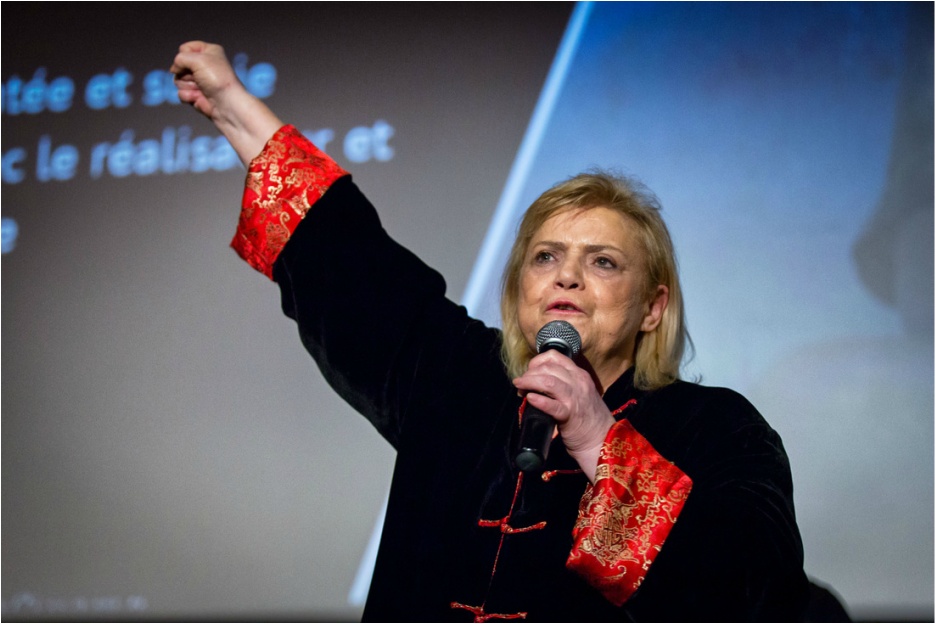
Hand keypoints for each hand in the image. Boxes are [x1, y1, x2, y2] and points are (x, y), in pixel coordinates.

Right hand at [170, 41, 240, 119]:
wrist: (227, 104)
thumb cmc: (218, 79)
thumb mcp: (198, 59)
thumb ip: (180, 58)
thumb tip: (174, 70)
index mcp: (208, 52)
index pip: (185, 48)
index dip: (185, 55)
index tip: (195, 62)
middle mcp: (204, 65)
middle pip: (180, 65)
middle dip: (185, 73)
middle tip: (199, 78)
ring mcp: (199, 81)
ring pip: (178, 80)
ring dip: (187, 85)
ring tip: (201, 89)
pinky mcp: (196, 95)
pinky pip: (181, 93)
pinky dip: (188, 96)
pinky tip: (200, 97)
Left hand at [513, 350, 614, 482]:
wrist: (602, 440)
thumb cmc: (588, 419)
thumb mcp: (580, 394)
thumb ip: (565, 385)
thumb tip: (538, 384)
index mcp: (580, 375)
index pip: (555, 357)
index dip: (537, 361)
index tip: (529, 371)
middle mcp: (578, 382)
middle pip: (548, 368)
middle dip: (530, 373)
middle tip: (521, 383)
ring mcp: (575, 398)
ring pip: (548, 381)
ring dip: (529, 382)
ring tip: (520, 388)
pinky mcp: (570, 415)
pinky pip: (551, 404)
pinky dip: (538, 400)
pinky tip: (530, 399)